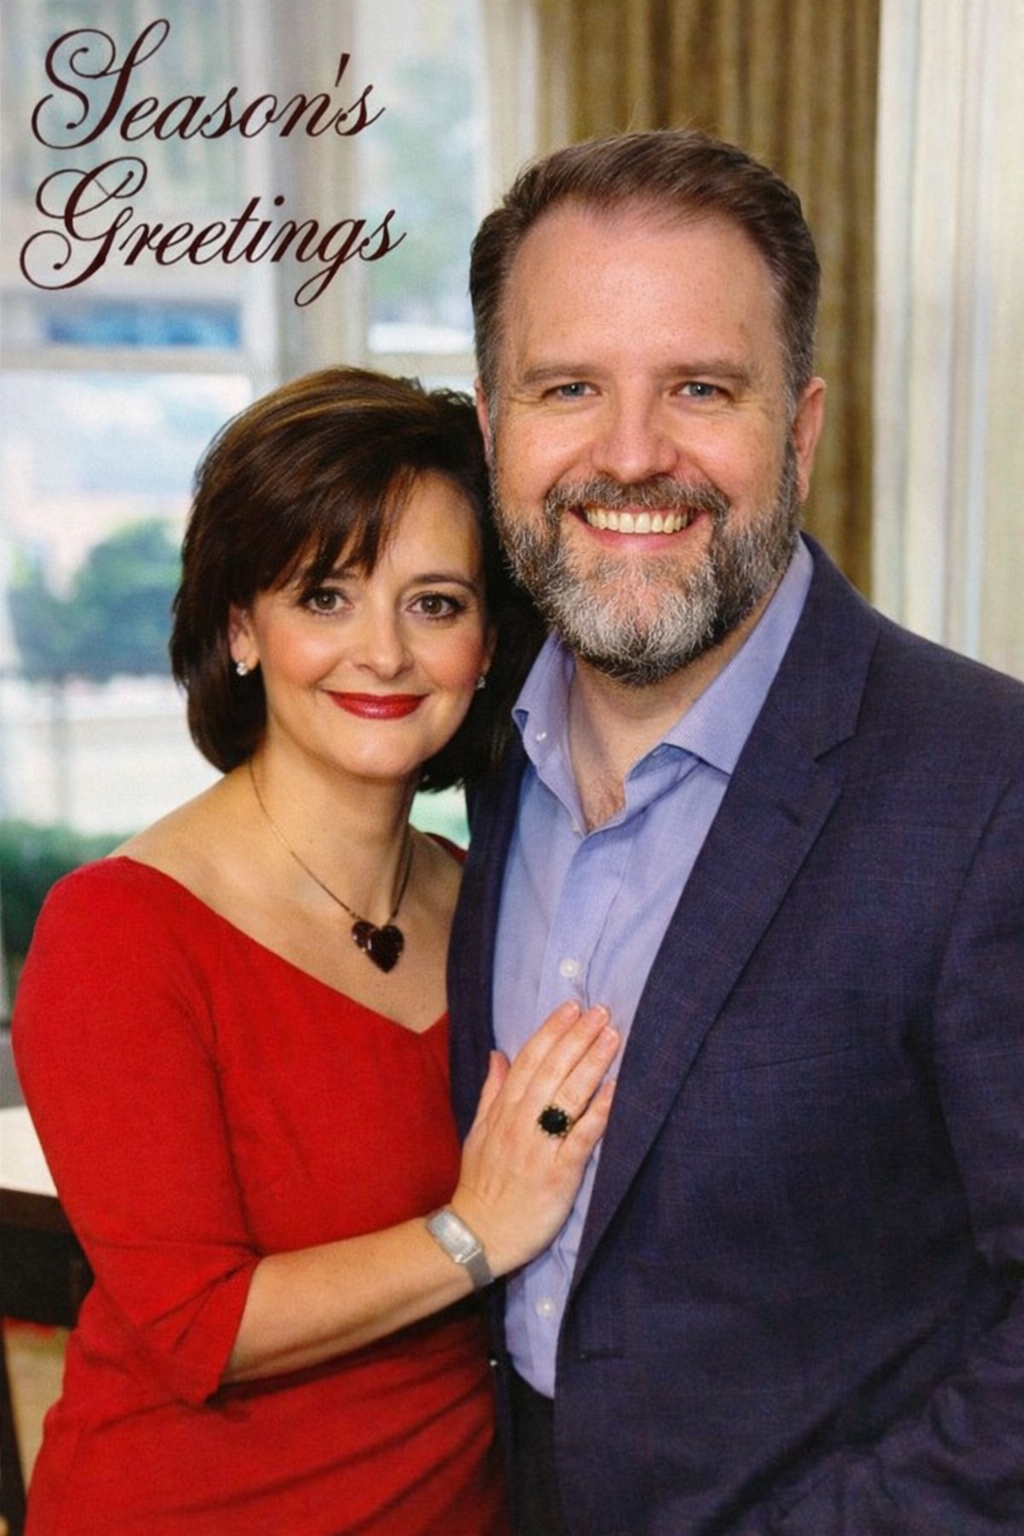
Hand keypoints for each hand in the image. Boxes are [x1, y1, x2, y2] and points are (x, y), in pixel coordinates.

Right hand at [451, 1001, 617, 1275]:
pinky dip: (598, 1112)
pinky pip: (581, 1138)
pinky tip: (614, 1090)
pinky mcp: (558, 1173)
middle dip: (577, 1038)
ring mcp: (539, 1147)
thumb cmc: (482, 1185)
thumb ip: (491, 1092)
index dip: (551, 1031)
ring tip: (612, 1037)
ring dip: (591, 1064)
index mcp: (502, 1111)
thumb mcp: (477, 1133)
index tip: (571, 1007)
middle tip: (601, 1011)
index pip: (528, 1061)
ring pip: (566, 1096)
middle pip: (551, 1071)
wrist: (479, 1235)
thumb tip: (499, 1053)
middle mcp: (520, 1122)